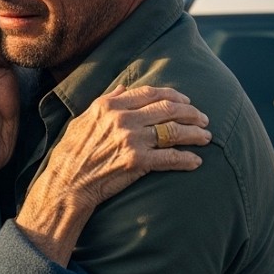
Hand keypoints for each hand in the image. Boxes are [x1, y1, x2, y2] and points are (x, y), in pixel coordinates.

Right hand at [31, 84, 210, 214]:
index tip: (187, 101)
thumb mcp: (83, 119)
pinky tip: (196, 161)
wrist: (66, 184)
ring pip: (173, 131)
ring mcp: (131, 140)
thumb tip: (122, 89)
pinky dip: (186, 159)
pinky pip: (170, 157)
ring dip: (195, 134)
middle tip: (204, 119)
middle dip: (191, 113)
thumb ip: (105, 102)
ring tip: (207, 137)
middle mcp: (122, 119)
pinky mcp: (137, 162)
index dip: (174, 95)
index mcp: (109, 106)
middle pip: (167, 109)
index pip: (151, 93)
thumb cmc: (71, 153)